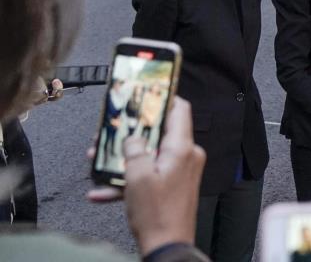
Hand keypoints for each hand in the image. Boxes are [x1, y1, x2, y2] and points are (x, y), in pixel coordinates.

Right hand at [89, 97, 205, 255]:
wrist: (167, 246)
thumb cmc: (158, 215)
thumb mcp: (137, 176)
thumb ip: (133, 150)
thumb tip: (132, 138)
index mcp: (182, 149)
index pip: (180, 109)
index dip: (164, 96)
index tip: (148, 89)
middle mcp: (186, 157)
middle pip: (159, 132)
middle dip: (132, 132)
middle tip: (112, 129)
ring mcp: (180, 172)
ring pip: (150, 155)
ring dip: (124, 159)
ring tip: (99, 161)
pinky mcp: (173, 186)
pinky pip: (149, 175)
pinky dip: (127, 181)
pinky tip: (101, 191)